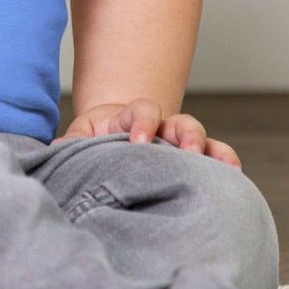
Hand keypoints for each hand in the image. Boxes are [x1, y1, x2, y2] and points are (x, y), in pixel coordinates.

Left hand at [57, 99, 241, 167]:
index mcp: (131, 118)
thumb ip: (70, 144)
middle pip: (181, 122)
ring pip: (201, 138)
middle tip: (185, 151)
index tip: (138, 142)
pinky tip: (235, 178)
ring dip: (210, 150)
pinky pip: (215, 156)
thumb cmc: (94, 141)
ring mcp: (179, 142)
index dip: (143, 123)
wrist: (110, 140)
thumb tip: (53, 153)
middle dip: (185, 135)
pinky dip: (226, 162)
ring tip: (221, 168)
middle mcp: (162, 127)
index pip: (142, 111)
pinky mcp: (191, 159)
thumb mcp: (80, 139)